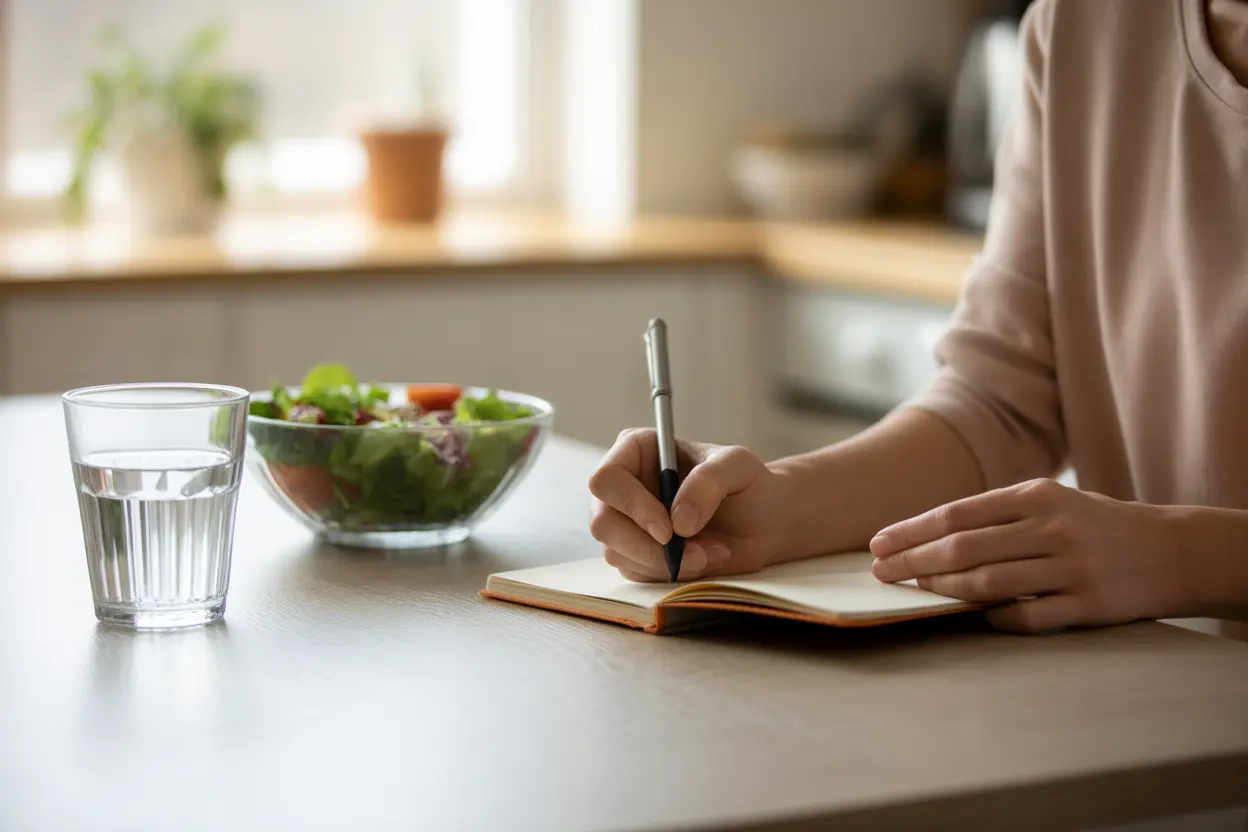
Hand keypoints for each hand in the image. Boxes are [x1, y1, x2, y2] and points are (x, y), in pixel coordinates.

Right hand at [588, 429, 782, 581]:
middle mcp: (622, 486)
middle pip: (602, 522)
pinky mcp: (634, 554)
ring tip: (709, 552)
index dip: (632, 506)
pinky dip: (671, 573)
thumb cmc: (746, 483)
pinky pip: (635, 572)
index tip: (668, 530)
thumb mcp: (737, 467)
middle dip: (646, 546)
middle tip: (693, 555)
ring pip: (617, 552)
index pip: (607, 479)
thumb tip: (679, 521)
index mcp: (636, 450)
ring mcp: (624, 522)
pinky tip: (703, 560)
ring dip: (666, 562)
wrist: (762, 522)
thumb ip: (708, 482)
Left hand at [869, 478, 1182, 632]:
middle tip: (880, 573)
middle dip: (913, 562)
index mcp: (1036, 496)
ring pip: (989, 582)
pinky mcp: (1090, 605)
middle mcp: (1051, 528)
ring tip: (915, 592)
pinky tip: (974, 616)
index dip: (911, 530)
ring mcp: (1071, 567)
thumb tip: (930, 535)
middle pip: (963, 548)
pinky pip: (1027, 617)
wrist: (1173, 551)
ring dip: (943, 589)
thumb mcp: (1051, 503)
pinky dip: (994, 618)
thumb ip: (998, 516)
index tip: (878, 544)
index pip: (957, 514)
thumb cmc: (1095, 525)